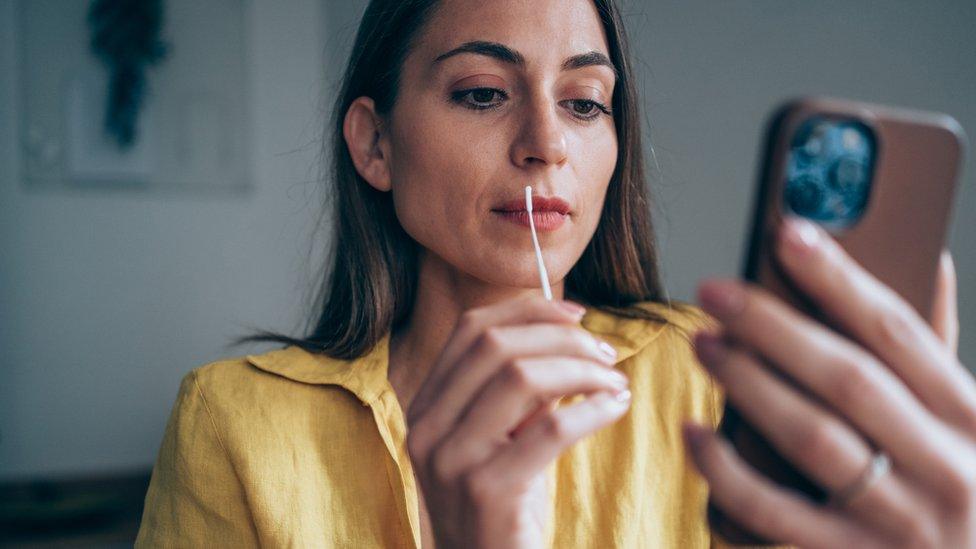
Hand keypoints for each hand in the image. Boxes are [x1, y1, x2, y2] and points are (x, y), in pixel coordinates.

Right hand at [406, 296, 631, 547]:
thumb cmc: (501, 508)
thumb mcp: (499, 439)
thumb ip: (518, 392)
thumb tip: (569, 337)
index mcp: (426, 407)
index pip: (471, 330)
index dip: (527, 309)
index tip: (577, 314)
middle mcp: (428, 428)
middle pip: (496, 345)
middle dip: (561, 337)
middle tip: (606, 353)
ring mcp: (452, 460)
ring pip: (521, 377)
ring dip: (581, 370)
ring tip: (614, 382)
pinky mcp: (486, 491)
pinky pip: (550, 429)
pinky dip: (593, 410)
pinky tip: (615, 408)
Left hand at [686, 217, 975, 548]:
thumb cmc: (950, 481)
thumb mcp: (962, 419)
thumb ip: (935, 347)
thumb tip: (926, 257)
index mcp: (971, 417)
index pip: (898, 332)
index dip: (839, 278)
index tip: (788, 232)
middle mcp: (945, 468)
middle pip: (847, 379)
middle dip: (773, 327)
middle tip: (715, 292)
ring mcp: (900, 520)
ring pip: (812, 438)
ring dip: (748, 384)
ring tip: (704, 344)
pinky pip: (775, 512)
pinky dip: (727, 470)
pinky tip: (694, 432)